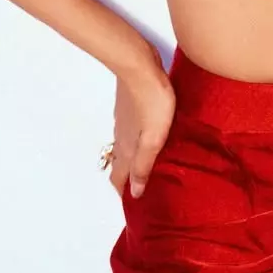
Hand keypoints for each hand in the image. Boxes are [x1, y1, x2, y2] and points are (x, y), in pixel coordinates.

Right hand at [109, 43, 175, 199]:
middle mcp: (121, 137)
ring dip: (131, 161)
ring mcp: (123, 121)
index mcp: (127, 148)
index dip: (124, 193)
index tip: (132, 205)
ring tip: (145, 168)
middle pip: (119, 165)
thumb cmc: (152, 101)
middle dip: (127, 180)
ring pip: (123, 148)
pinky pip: (129, 132)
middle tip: (140, 189)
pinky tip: (146, 138)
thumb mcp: (153, 138)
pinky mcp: (129, 107)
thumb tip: (135, 192)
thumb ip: (144, 164)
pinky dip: (135, 143)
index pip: (119, 178)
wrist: (139, 67)